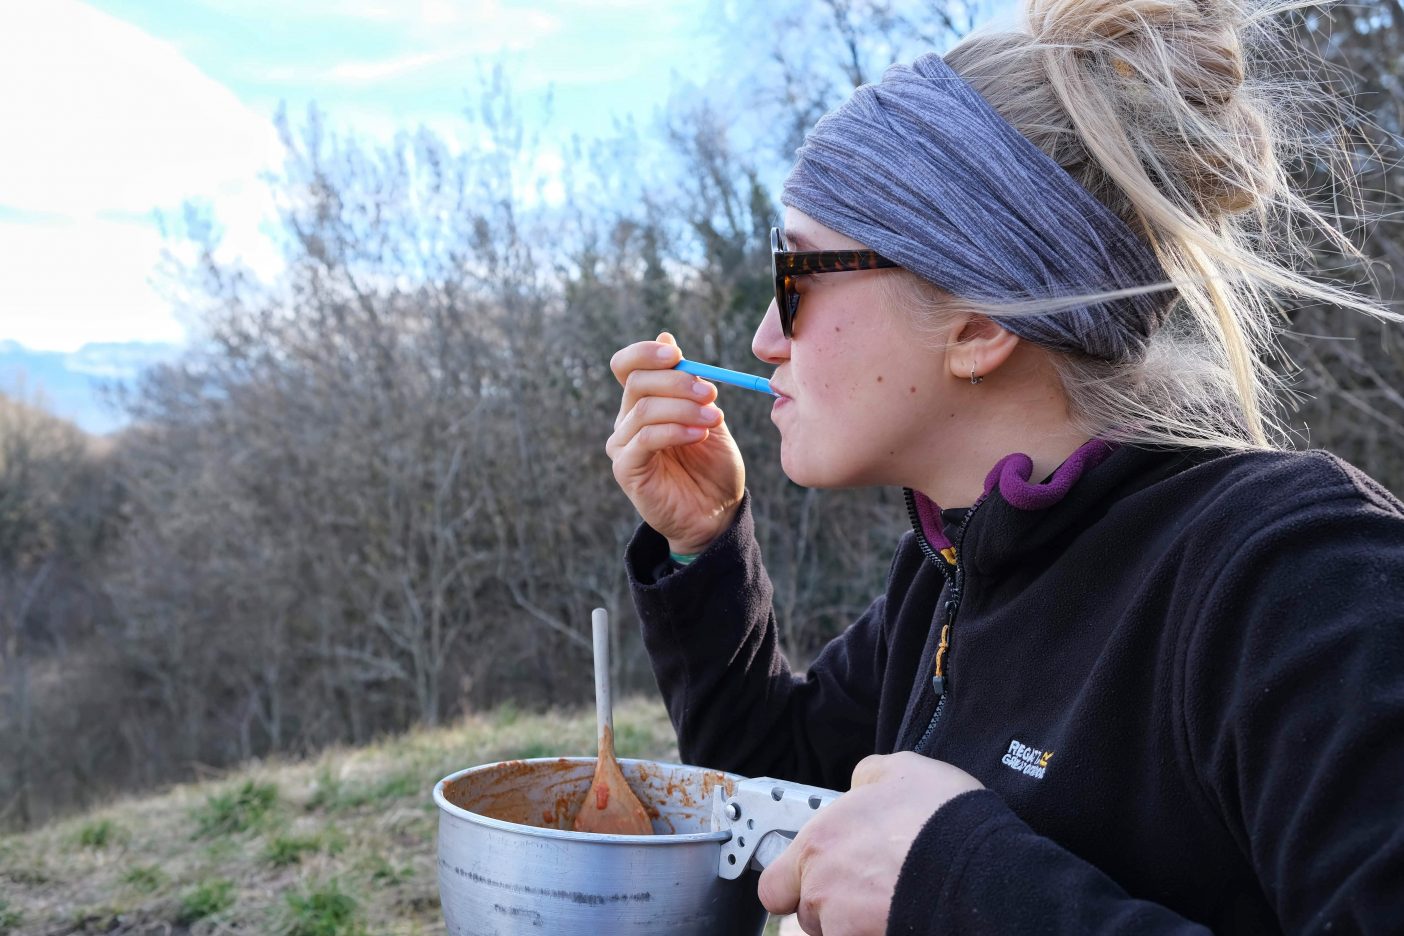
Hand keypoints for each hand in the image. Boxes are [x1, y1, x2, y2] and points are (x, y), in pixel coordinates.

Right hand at [606, 332, 745, 554]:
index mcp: (643, 403)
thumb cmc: (713, 466)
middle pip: (637, 383)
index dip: (646, 353)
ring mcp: (622, 445)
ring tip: (714, 421)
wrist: (717, 513)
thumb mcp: (708, 416)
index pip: (627, 366)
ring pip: (644, 409)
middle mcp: (626, 421)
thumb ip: (689, 382)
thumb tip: (666, 336)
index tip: (678, 354)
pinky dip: (675, 431)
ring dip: (684, 409)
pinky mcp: (626, 469)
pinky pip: (644, 439)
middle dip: (677, 382)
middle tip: (711, 394)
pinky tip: (700, 436)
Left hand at [758, 753, 983, 935]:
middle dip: (830, 907)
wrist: (983, 868)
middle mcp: (822, 889)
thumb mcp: (901, 769)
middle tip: (864, 890)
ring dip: (854, 923)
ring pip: (836, 933)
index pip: (774, 885)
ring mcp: (845, 924)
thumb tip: (858, 787)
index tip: (815, 880)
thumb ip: (865, 780)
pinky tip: (902, 913)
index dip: (793, 885)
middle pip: (808, 915)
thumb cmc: (942, 817)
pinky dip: (876, 930)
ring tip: (890, 901)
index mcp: (818, 843)